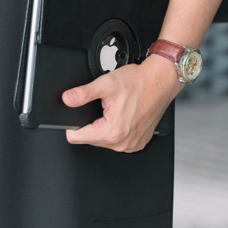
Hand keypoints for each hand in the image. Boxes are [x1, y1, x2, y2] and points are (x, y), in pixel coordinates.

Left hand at [61, 54, 181, 151]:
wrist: (160, 82)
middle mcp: (122, 143)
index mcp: (112, 131)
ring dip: (104, 126)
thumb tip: (67, 99)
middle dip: (92, 122)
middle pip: (90, 139)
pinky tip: (123, 115)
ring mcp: (131, 145)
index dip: (72, 124)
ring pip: (103, 140)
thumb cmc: (138, 82)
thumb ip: (82, 94)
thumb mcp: (105, 84)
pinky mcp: (138, 143)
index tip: (79, 112)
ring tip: (114, 108)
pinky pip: (118, 140)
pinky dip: (117, 129)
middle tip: (103, 105)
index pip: (76, 138)